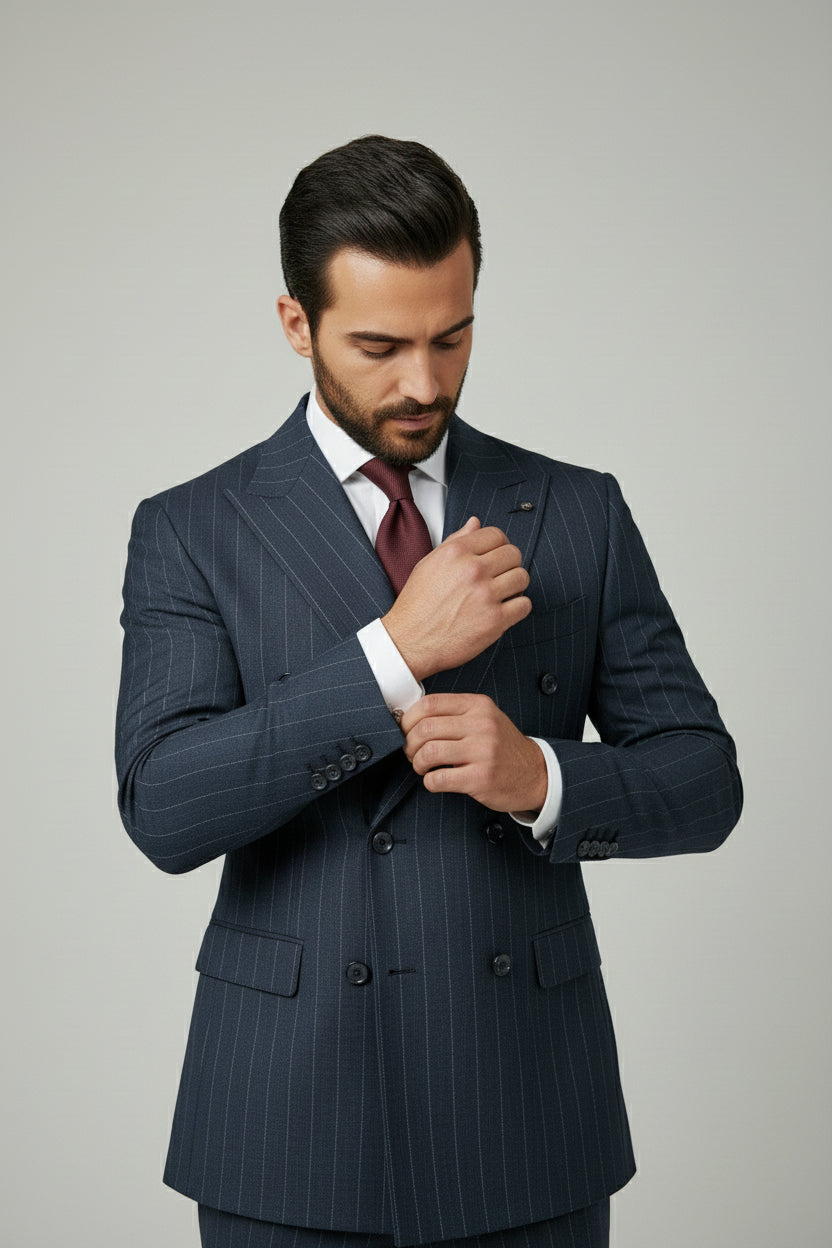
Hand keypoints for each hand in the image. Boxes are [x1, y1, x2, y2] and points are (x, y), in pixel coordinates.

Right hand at [381, 517, 530, 680]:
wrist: (408, 642)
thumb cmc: (416, 605)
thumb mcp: (429, 564)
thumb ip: (455, 541)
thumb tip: (475, 523)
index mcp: (455, 552)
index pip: (496, 534)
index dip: (499, 545)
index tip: (496, 556)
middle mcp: (472, 570)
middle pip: (513, 554)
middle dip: (509, 564)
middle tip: (499, 576)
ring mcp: (485, 595)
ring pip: (522, 577)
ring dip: (515, 586)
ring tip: (501, 594)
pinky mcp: (495, 620)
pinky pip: (524, 605)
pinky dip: (518, 608)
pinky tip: (503, 611)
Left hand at [401, 693, 547, 813]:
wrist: (535, 773)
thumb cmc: (501, 746)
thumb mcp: (484, 718)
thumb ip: (454, 714)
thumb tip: (409, 718)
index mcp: (478, 705)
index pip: (429, 704)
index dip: (408, 719)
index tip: (406, 731)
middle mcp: (482, 725)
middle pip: (425, 729)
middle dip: (409, 744)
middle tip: (412, 753)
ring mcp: (483, 752)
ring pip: (429, 753)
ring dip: (417, 764)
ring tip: (423, 767)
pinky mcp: (481, 778)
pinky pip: (438, 779)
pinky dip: (429, 782)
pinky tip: (435, 781)